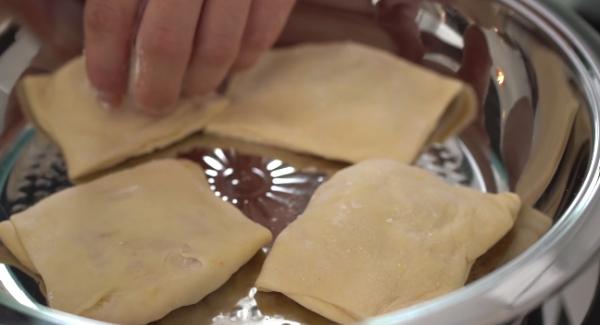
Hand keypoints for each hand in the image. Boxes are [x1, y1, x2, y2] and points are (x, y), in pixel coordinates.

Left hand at [84, 0, 295, 113]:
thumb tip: (110, 46)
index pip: (110, 16)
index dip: (105, 64)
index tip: (107, 95)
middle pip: (163, 45)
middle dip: (154, 89)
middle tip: (152, 106)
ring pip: (216, 51)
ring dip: (199, 83)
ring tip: (189, 90)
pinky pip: (260, 38)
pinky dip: (242, 63)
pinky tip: (227, 67)